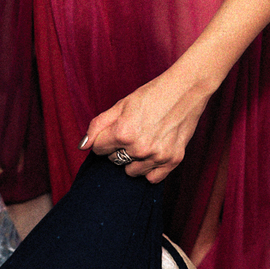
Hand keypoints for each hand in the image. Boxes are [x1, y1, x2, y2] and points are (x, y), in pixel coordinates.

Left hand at [81, 70, 212, 183]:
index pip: (99, 149)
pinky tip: (153, 153)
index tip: (115, 131)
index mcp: (123, 132)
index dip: (104, 139)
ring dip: (133, 160)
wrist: (186, 90)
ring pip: (131, 171)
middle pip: (114, 161)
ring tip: (144, 141)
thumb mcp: (121, 105)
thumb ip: (98, 125)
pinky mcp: (172, 161)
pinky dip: (150, 169)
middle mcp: (140, 148)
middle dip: (118, 149)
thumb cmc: (152, 94)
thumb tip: (82, 146)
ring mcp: (157, 156)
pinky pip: (152, 178)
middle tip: (133, 132)